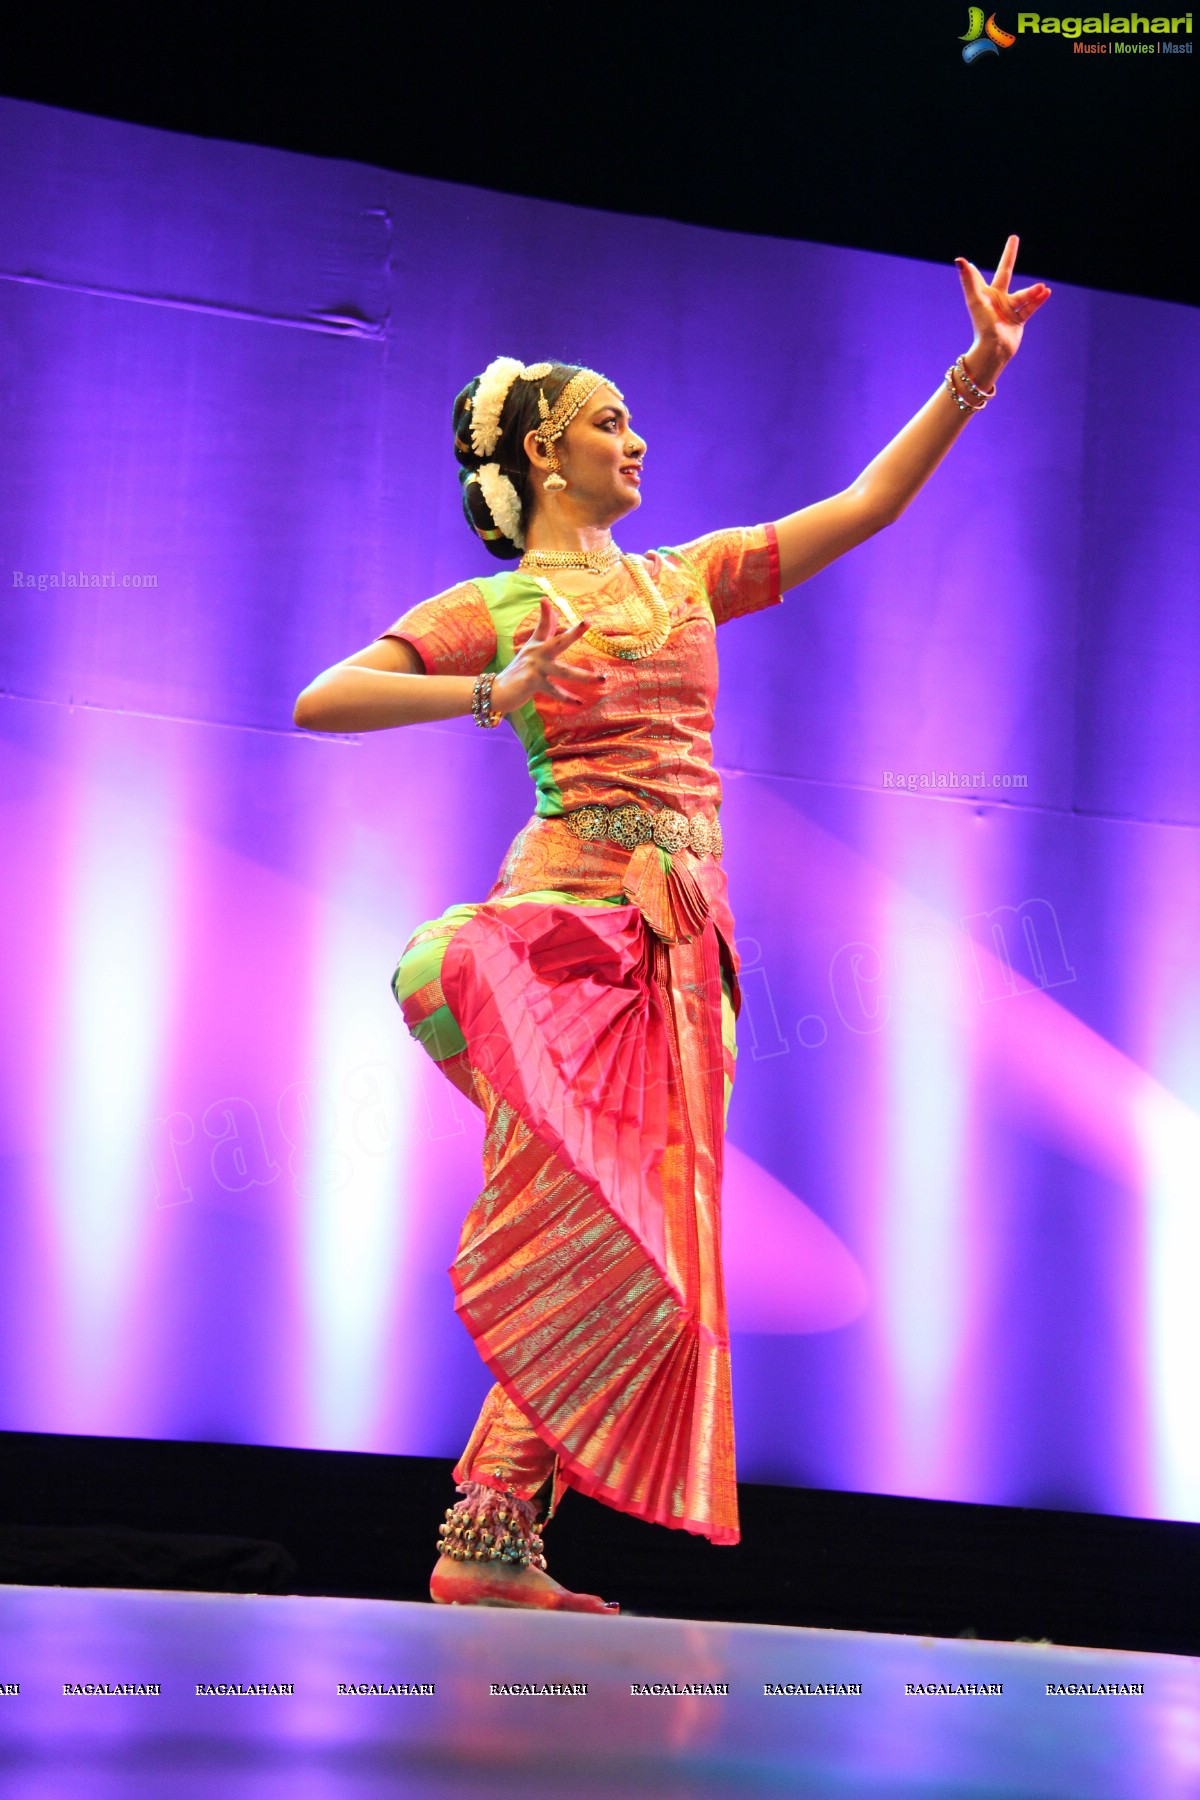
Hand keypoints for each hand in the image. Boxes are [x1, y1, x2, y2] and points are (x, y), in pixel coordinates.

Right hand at [490, 598, 606, 713]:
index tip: (545, 600)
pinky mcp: (533, 683)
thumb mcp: (530, 650)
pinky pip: (555, 691)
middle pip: (558, 642)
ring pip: (564, 672)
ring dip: (584, 677)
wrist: (496, 691)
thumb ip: (544, 632)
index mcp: (536, 645)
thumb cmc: (517, 671)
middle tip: (587, 622)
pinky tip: (579, 702)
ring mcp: (535, 668)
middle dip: (573, 633)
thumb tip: (554, 612)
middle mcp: (536, 654)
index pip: (543, 626)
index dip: (545, 613)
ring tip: (602, 679)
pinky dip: (567, 698)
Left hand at [955, 235, 1050, 377]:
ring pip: (1023, 294)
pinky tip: (1046, 292)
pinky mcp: (1018, 320)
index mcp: (985, 294)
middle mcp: (997, 299)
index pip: (981, 275)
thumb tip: (960, 259)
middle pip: (1005, 272)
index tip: (971, 263)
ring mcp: (1008, 309)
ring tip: (1042, 288)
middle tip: (1014, 238)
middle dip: (1009, 256)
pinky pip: (1030, 307)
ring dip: (1033, 291)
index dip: (976, 269)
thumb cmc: (982, 325)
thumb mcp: (976, 300)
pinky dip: (1038, 300)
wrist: (994, 350)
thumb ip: (969, 280)